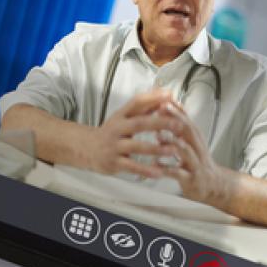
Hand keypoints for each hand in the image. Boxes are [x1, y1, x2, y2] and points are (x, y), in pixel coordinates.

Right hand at [75, 90, 224, 200]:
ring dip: (156, 148)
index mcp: (121, 115)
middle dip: (159, 123)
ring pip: (136, 146)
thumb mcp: (125, 117)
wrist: (87, 149)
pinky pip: (131, 167)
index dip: (153, 98)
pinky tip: (159, 172)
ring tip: (173, 150)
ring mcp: (114, 146)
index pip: (136, 102)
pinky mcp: (113, 162)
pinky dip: (145, 170)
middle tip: (178, 125)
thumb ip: (145, 107)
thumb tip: (167, 94)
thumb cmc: (113, 132)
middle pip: (139, 123)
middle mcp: (116, 128)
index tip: (171, 96)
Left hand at [136, 92, 230, 207]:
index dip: (175, 108)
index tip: (162, 98)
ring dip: (171, 142)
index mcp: (195, 138)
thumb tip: (163, 109)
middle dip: (175, 118)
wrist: (213, 185)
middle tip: (160, 110)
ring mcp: (195, 163)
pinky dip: (165, 167)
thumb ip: (178, 128)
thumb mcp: (190, 142)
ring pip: (185, 150)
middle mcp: (197, 148)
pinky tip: (154, 163)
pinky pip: (178, 172)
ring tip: (157, 136)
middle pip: (188, 130)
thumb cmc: (197, 162)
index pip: (187, 118)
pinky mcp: (191, 179)